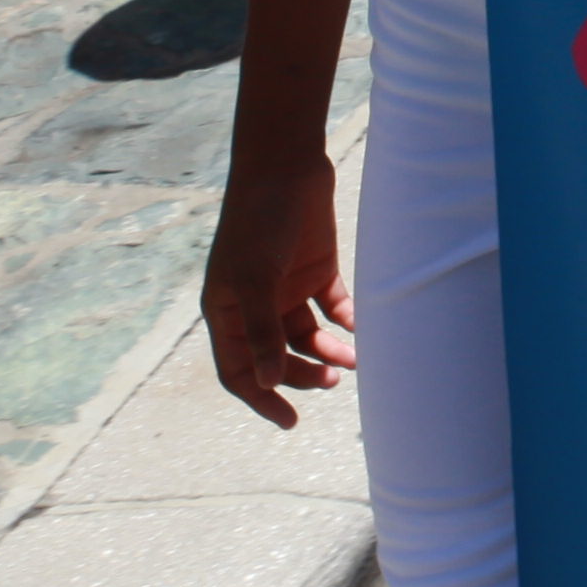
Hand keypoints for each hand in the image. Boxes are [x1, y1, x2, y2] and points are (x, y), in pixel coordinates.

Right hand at [205, 154, 354, 424]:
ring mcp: (285, 288)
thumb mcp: (255, 280)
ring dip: (329, 352)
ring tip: (354, 359)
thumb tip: (268, 382)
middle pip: (277, 358)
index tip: (290, 421)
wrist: (286, 165)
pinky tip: (359, 328)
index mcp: (227, 311)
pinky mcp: (315, 269)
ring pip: (308, 337)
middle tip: (334, 379)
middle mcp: (254, 304)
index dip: (262, 398)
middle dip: (304, 374)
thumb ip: (261, 332)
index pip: (239, 370)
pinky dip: (345, 321)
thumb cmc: (259, 222)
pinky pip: (332, 307)